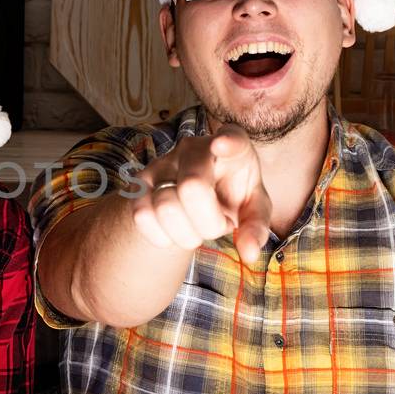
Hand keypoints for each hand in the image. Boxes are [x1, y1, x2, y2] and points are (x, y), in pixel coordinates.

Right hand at [128, 124, 272, 264]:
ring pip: (165, 208)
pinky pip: (142, 216)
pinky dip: (160, 236)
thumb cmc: (231, 196)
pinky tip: (174, 231)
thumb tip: (249, 255)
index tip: (222, 145)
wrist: (196, 195)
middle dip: (208, 224)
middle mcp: (194, 147)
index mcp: (233, 146)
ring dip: (186, 234)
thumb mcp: (252, 208)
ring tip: (196, 227)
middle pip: (192, 187)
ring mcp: (162, 162)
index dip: (228, 142)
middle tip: (218, 226)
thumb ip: (255, 228)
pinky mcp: (139, 182)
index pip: (232, 138)